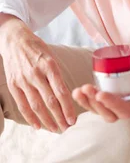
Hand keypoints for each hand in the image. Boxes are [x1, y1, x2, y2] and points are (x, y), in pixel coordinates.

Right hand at [0, 15, 75, 132]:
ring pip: (37, 106)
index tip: (74, 119)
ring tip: (56, 129)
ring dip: (47, 120)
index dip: (68, 107)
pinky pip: (22, 105)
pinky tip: (38, 126)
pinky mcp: (13, 84)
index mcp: (50, 66)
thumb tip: (69, 96)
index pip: (61, 92)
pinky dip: (30, 117)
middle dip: (60, 117)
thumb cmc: (39, 49)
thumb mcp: (53, 57)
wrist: (15, 40)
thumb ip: (58, 76)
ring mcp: (23, 80)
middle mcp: (36, 74)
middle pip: (50, 101)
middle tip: (68, 128)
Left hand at [72, 62, 129, 122]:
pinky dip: (84, 100)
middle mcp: (124, 110)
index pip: (123, 110)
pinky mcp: (106, 103)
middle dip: (95, 103)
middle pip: (108, 114)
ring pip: (98, 111)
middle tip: (87, 89)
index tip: (101, 94)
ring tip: (79, 90)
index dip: (111, 103)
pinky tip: (77, 92)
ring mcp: (113, 108)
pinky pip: (94, 105)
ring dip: (87, 102)